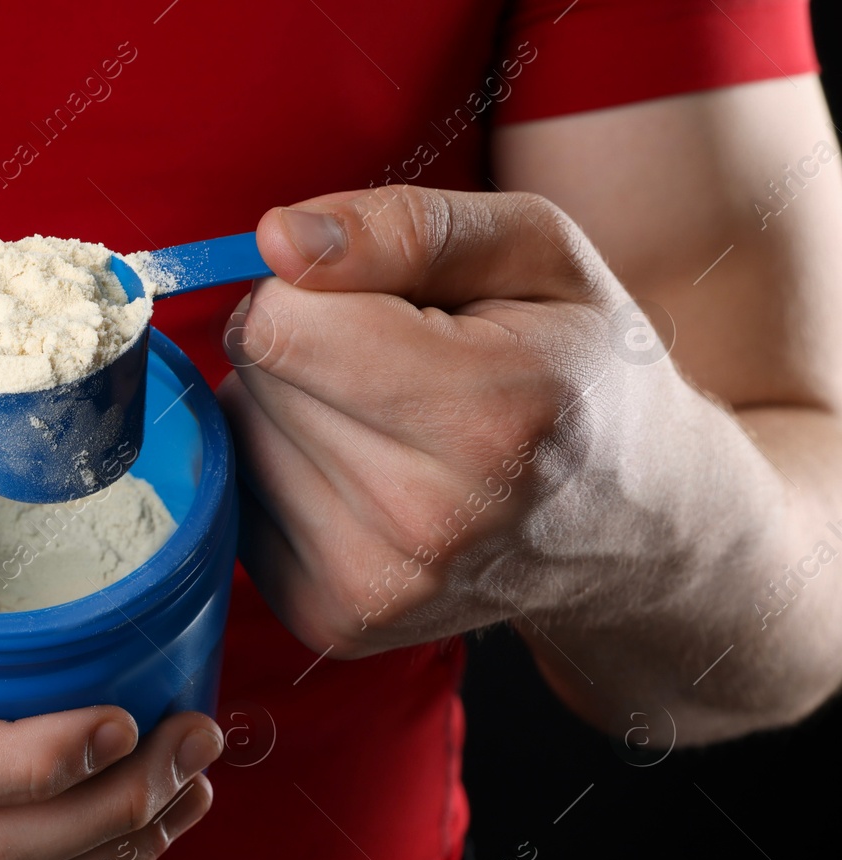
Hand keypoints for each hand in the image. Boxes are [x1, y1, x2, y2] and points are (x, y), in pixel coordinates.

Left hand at [219, 184, 696, 655]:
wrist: (632, 530)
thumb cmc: (581, 366)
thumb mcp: (534, 250)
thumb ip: (405, 227)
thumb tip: (275, 237)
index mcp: (489, 416)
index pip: (282, 324)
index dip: (319, 288)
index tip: (387, 302)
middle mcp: (428, 522)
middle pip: (256, 377)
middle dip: (308, 347)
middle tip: (403, 366)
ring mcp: (375, 588)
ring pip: (239, 438)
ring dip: (293, 413)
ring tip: (392, 424)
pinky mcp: (332, 621)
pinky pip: (238, 501)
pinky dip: (285, 474)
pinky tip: (367, 476)